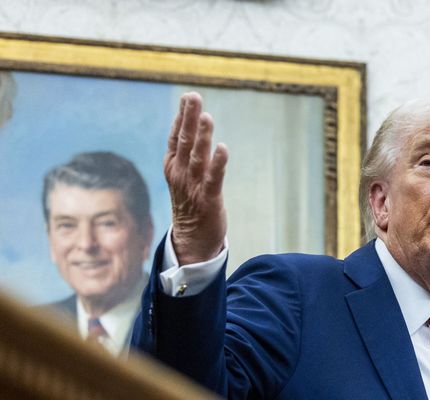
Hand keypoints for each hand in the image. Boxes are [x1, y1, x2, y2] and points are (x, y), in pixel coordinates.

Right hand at [165, 92, 228, 264]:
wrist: (191, 240)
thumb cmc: (190, 204)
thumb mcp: (183, 176)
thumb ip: (186, 154)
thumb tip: (191, 128)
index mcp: (173, 167)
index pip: (176, 137)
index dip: (182, 117)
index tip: (188, 97)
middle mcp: (180, 174)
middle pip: (184, 141)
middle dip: (190, 118)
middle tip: (193, 97)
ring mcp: (193, 186)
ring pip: (198, 157)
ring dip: (202, 136)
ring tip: (207, 116)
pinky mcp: (209, 199)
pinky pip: (214, 178)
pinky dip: (218, 163)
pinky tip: (222, 147)